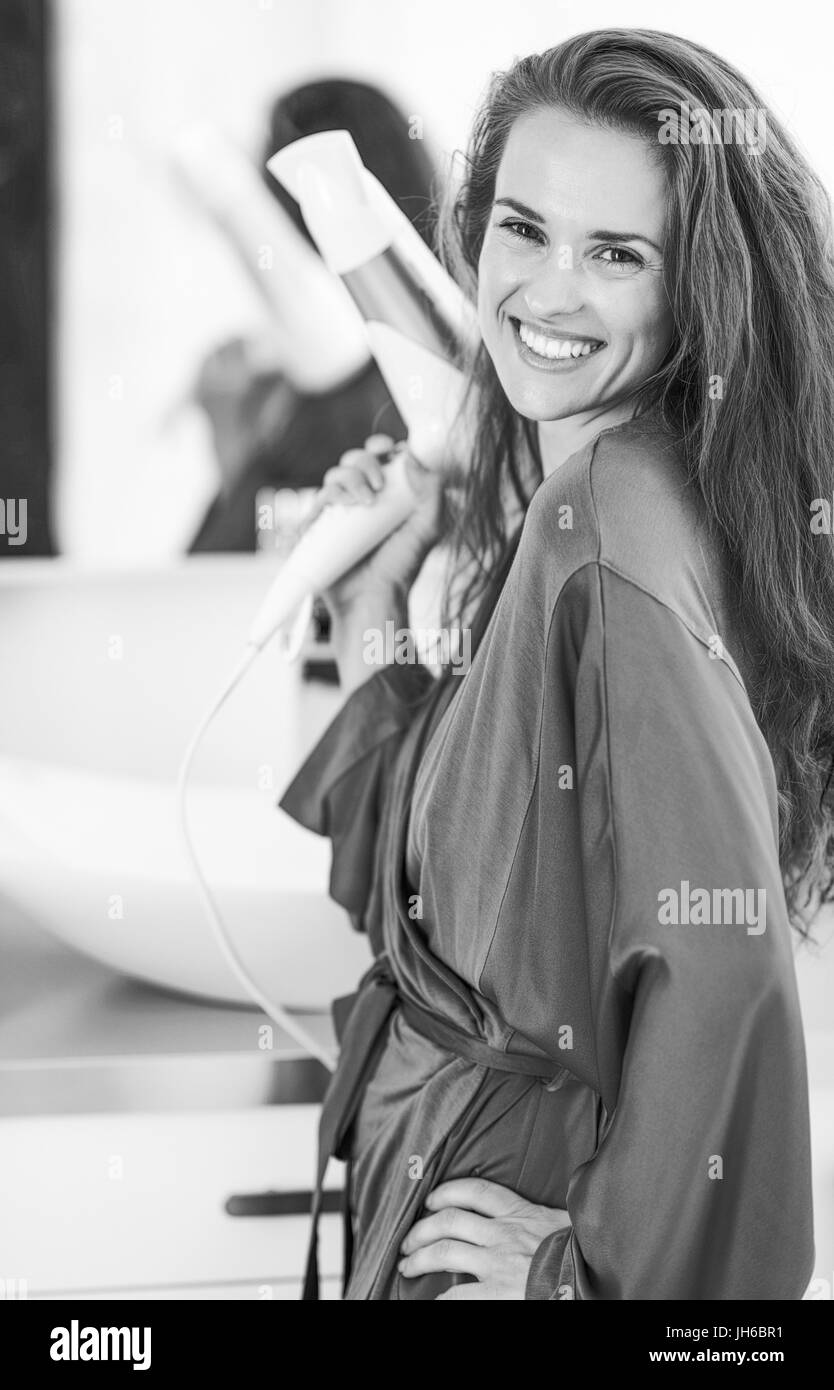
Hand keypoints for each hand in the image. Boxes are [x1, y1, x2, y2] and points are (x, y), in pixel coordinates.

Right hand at [307, 433, 445, 616]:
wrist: (373, 599)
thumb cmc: (401, 569)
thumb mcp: (428, 529)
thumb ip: (432, 492)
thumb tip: (410, 457)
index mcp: (386, 496)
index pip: (378, 458)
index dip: (381, 447)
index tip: (389, 450)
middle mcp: (360, 501)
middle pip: (353, 460)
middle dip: (365, 463)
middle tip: (379, 486)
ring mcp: (338, 514)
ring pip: (334, 476)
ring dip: (349, 479)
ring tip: (364, 503)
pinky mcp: (317, 530)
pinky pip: (315, 502)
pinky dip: (327, 497)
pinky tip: (342, 506)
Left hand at [398, 1177, 570, 1299]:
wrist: (595, 1276)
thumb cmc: (585, 1252)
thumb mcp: (563, 1224)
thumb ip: (540, 1219)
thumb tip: (537, 1219)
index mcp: (520, 1213)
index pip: (475, 1191)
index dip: (446, 1192)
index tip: (431, 1200)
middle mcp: (503, 1233)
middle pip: (449, 1219)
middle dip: (421, 1229)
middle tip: (408, 1242)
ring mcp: (497, 1262)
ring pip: (443, 1251)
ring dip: (418, 1258)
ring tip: (407, 1267)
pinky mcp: (496, 1292)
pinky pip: (455, 1294)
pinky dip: (438, 1299)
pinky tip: (431, 1302)